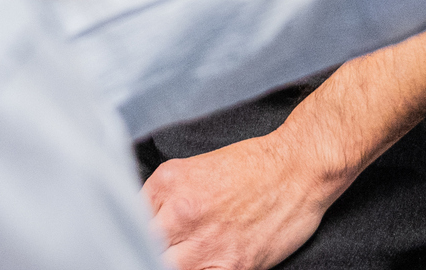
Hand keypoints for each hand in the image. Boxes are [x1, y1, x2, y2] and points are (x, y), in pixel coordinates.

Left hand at [144, 133, 337, 269]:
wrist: (299, 168)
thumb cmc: (253, 166)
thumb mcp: (193, 168)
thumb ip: (163, 196)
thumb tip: (141, 221)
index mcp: (168, 183)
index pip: (127, 218)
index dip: (129, 232)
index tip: (131, 240)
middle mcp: (182, 212)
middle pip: (141, 247)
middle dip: (144, 251)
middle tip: (156, 250)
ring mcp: (205, 243)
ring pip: (162, 266)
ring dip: (166, 263)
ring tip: (181, 257)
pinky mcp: (232, 266)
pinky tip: (199, 266)